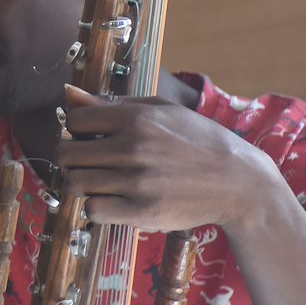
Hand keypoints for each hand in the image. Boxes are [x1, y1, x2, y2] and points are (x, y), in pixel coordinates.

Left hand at [54, 84, 273, 231]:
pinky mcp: (141, 212)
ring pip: (74, 183)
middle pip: (66, 154)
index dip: (76, 129)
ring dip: (80, 184)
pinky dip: (96, 208)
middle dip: (71, 158)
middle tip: (88, 163)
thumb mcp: (162, 110)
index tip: (89, 137)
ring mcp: (136, 182)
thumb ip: (113, 103)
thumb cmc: (198, 141)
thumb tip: (68, 92)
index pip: (74, 120)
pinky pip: (92, 211)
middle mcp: (133, 148)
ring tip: (98, 182)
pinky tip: (112, 201)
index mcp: (137, 118)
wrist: (238, 182)